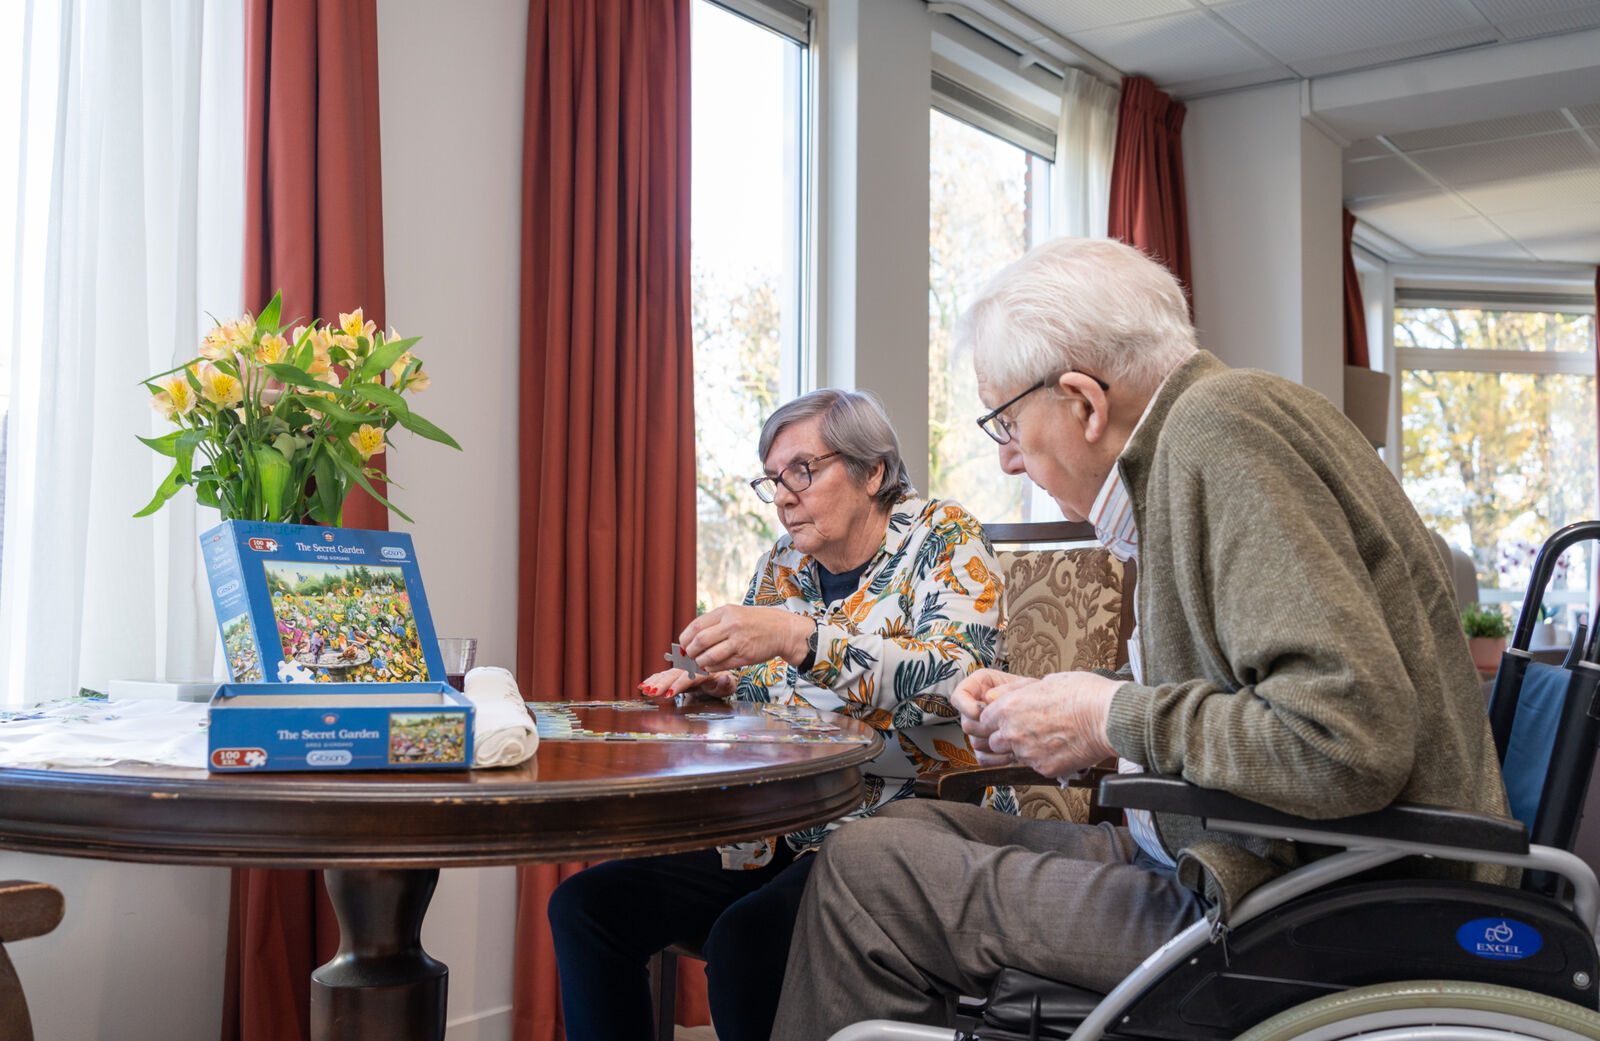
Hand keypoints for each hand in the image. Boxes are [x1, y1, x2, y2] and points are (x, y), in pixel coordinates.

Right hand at [636, 668, 736, 698]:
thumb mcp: (728, 685)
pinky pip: (663, 676)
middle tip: (651, 691)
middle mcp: (689, 669)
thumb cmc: (723, 682)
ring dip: (655, 682)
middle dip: (662, 684)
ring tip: (645, 689)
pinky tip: (643, 686)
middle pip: (675, 675)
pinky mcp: (675, 675)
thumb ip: (726, 684)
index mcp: (703, 671)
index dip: (679, 685)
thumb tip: (724, 679)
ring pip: (666, 675)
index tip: (670, 693)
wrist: (720, 675)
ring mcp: (681, 671)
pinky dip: (653, 680)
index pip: (690, 677)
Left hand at [680, 605, 810, 673]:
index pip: (696, 626)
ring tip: (700, 662)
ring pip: (709, 656)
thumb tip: (690, 638)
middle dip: (690, 652)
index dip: (685, 638)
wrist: (782, 630)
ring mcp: (739, 641)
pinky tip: (712, 666)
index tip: (683, 644)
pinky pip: (722, 665)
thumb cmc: (755, 622)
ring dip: (700, 662)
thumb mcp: (734, 614)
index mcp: (726, 612)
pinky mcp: (745, 656)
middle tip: (690, 656)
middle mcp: (731, 625)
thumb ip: (714, 623)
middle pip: (699, 641)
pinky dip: (712, 667)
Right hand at [951, 668, 1030, 763]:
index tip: (982, 711)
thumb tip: (988, 698)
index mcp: (977, 687)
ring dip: (995, 743)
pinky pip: (982, 758)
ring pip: (975, 742)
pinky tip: (1013, 752)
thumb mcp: (1024, 685)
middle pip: (966, 725)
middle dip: (986, 728)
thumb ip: (1007, 689)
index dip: (966, 706)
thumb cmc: (1033, 694)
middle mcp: (973, 709)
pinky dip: (997, 758)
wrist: (1043, 711)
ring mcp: (978, 730)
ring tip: (1015, 739)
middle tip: (1005, 726)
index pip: (958, 697)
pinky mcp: (985, 747)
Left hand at [970, 671, 1119, 778]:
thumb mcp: (1045, 681)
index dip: (995, 719)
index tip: (1006, 718)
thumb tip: (1005, 695)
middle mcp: (1013, 732)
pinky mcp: (1044, 769)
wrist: (1108, 717)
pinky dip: (1044, 759)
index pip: (983, 720)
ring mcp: (1028, 753)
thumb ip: (1018, 692)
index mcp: (1009, 707)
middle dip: (1006, 737)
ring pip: (1015, 755)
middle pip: (994, 741)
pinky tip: (1059, 747)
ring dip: (1025, 749)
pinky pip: (1035, 766)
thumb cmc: (1083, 694)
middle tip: (1028, 729)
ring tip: (1048, 737)